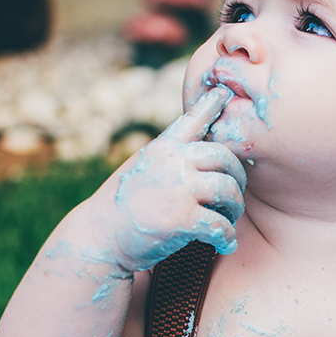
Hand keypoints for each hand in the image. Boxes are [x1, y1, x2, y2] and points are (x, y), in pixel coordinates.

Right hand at [98, 87, 246, 270]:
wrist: (97, 239)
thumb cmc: (121, 208)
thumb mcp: (141, 170)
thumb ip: (167, 158)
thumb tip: (194, 150)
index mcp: (162, 149)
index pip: (192, 120)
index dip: (211, 104)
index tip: (225, 92)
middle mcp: (171, 162)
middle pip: (225, 157)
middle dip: (238, 178)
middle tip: (235, 197)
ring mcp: (177, 188)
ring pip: (229, 190)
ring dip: (235, 209)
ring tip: (228, 220)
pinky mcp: (182, 218)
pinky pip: (221, 225)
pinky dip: (227, 238)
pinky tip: (225, 245)